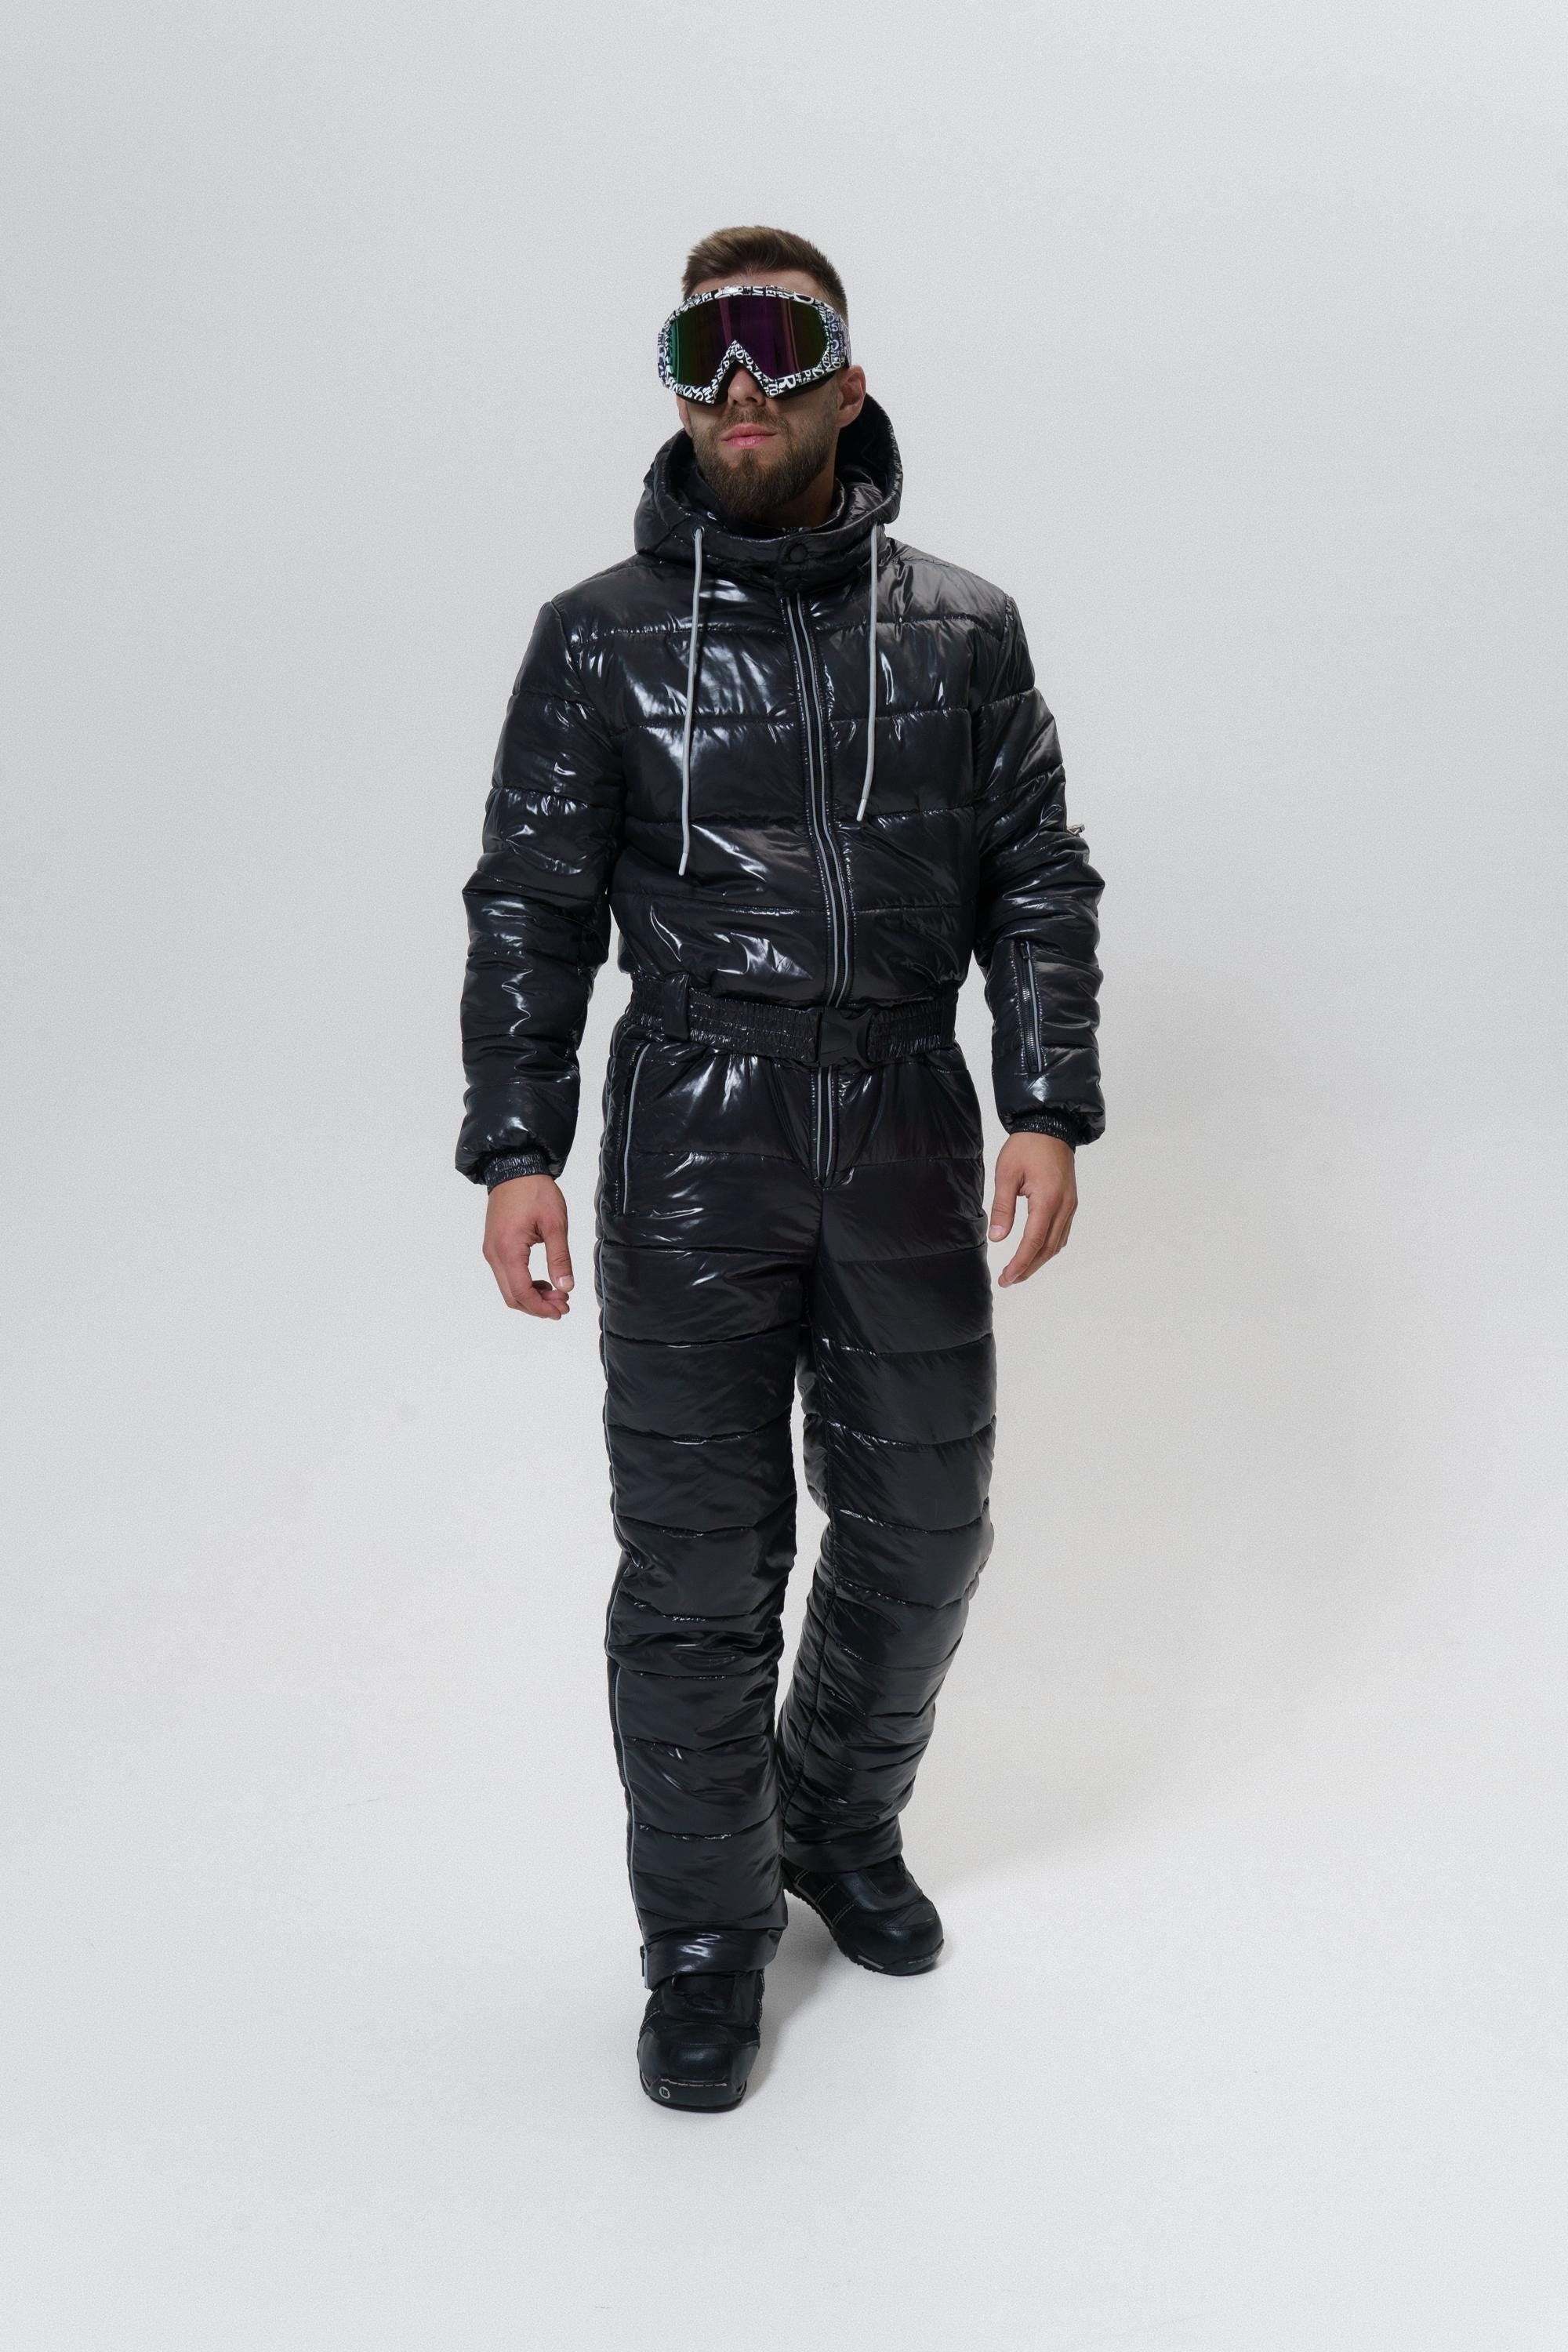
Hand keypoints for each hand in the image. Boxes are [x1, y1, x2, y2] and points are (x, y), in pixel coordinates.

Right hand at [483, 1174, 573, 1319]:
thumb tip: (565, 1287)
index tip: (561, 1310)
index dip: (541, 1307)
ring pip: (508, 1288)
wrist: (514, 1169)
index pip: (521, 1292)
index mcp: (508, 1250)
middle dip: (537, 1306)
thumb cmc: (535, 1191)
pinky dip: (523, 1284)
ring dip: (531, 1296)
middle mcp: (494, 1254)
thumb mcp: (555, 1224)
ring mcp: (491, 1251)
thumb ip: (560, 1258)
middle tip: (562, 1305)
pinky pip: (506, 1275)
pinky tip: (543, 1282)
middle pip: (512, 1296)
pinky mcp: (494, 1246)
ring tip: (556, 1294)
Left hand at [988, 1132, 1077, 1286]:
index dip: (1020, 1264)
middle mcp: (1064, 1206)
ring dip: (1039, 1260)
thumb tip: (997, 1238)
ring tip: (1020, 1270)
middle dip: (1029, 1268)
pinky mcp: (1070, 1202)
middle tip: (1010, 1280)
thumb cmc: (1027, 1146)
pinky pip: (1062, 1232)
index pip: (1034, 1242)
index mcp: (1048, 1200)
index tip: (1006, 1278)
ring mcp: (1070, 1205)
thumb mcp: (1006, 1174)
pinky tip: (1036, 1251)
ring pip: (1057, 1243)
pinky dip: (1048, 1247)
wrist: (1050, 1126)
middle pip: (1048, 1248)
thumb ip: (1002, 1208)